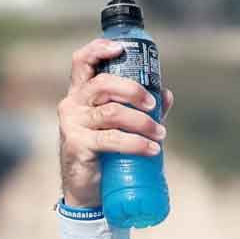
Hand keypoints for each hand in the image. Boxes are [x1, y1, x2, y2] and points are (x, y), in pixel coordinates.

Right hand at [57, 39, 172, 208]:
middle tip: (153, 105)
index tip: (120, 49)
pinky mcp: (78, 144)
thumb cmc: (105, 153)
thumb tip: (166, 95)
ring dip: (142, 122)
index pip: (81, 62)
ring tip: (160, 134)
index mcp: (81, 93)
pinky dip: (136, 143)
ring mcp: (73, 124)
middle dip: (133, 90)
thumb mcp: (121, 126)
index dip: (98, 50)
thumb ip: (142, 109)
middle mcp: (73, 104)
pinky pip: (111, 139)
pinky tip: (152, 149)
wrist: (88, 190)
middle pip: (102, 84)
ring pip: (111, 113)